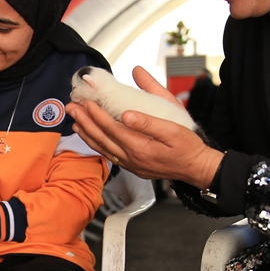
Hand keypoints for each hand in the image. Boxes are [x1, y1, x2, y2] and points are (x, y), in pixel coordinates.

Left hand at [66, 66, 223, 187]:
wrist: (196, 168)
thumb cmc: (188, 146)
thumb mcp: (174, 128)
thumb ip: (149, 120)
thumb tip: (127, 113)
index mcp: (141, 147)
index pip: (112, 128)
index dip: (97, 115)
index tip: (87, 102)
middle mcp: (132, 158)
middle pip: (102, 138)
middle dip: (85, 122)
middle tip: (72, 107)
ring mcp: (131, 164)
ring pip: (103, 148)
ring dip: (87, 134)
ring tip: (75, 120)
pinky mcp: (133, 166)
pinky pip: (109, 155)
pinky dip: (97, 145)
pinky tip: (91, 137)